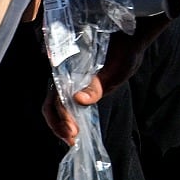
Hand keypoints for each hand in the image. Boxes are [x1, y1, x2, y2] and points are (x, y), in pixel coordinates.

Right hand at [41, 25, 153, 143]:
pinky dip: (67, 118)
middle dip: (58, 125)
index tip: (72, 132)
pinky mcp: (78, 87)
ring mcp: (69, 82)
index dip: (61, 117)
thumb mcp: (117, 69)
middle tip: (71, 140)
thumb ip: (98, 84)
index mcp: (69, 72)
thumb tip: (79, 100)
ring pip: (54, 106)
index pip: (56, 98)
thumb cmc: (125, 52)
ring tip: (72, 139)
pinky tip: (74, 128)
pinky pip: (65, 104)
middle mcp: (64, 77)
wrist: (129, 40)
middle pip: (50, 104)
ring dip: (61, 124)